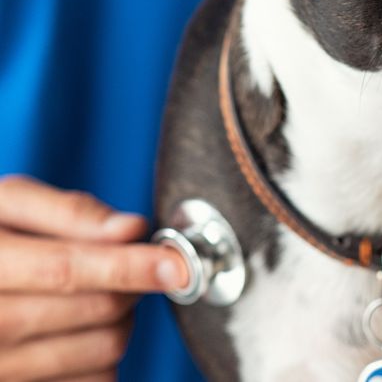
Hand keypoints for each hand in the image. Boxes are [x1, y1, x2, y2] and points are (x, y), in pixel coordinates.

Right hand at [0, 175, 188, 381]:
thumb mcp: (8, 205)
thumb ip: (68, 212)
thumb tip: (131, 229)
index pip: (67, 270)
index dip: (129, 266)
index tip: (176, 264)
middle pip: (95, 310)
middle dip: (130, 284)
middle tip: (124, 266)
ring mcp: (0, 370)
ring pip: (102, 350)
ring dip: (122, 320)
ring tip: (100, 295)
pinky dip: (105, 357)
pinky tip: (83, 331)